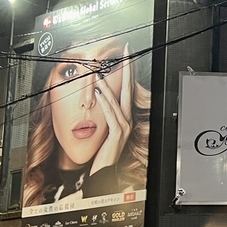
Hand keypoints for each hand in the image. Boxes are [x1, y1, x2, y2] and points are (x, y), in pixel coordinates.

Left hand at [90, 44, 133, 174]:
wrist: (105, 173)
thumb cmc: (103, 153)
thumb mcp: (104, 130)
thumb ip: (104, 114)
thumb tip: (98, 96)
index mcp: (125, 117)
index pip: (127, 90)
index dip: (127, 72)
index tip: (126, 56)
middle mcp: (127, 120)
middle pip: (128, 90)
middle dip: (127, 69)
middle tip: (126, 52)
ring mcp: (124, 126)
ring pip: (116, 101)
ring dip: (109, 84)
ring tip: (101, 71)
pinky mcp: (117, 133)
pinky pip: (111, 114)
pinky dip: (105, 101)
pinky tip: (98, 92)